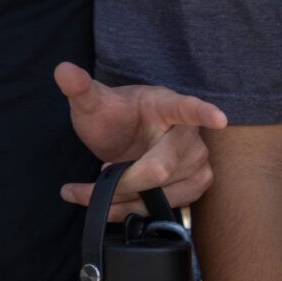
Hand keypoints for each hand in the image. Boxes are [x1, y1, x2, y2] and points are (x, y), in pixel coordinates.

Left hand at [56, 63, 223, 210]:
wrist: (123, 136)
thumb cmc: (114, 116)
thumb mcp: (92, 102)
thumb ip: (78, 88)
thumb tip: (63, 70)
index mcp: (167, 104)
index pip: (188, 108)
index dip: (203, 113)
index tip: (218, 118)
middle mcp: (189, 134)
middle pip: (160, 168)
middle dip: (121, 180)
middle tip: (95, 173)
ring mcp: (197, 161)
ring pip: (161, 193)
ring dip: (121, 199)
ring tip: (88, 191)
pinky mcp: (195, 184)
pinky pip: (166, 207)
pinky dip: (130, 210)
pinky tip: (107, 205)